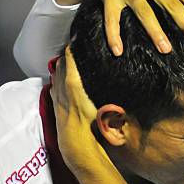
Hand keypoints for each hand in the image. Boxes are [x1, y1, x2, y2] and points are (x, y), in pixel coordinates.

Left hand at [50, 47, 109, 174]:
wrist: (76, 145)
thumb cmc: (91, 126)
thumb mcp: (106, 108)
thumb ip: (114, 100)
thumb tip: (129, 99)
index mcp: (73, 84)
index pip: (70, 58)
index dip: (74, 47)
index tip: (79, 38)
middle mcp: (62, 87)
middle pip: (62, 62)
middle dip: (68, 53)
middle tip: (76, 45)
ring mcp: (57, 95)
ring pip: (56, 73)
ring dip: (62, 65)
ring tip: (69, 58)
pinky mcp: (55, 103)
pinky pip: (54, 84)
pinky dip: (58, 78)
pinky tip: (62, 79)